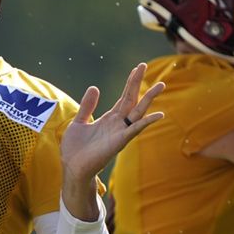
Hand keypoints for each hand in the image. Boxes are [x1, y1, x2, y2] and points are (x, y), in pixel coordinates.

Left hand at [60, 63, 164, 184]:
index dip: (131, 82)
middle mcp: (118, 124)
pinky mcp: (119, 142)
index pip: (124, 97)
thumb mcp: (79, 122)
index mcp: (109, 119)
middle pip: (132, 99)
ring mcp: (120, 132)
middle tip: (145, 65)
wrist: (72, 168)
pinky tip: (158, 114)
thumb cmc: (75, 149)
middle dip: (138, 83)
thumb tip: (95, 87)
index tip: (138, 68)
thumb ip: (88, 106)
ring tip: (160, 85)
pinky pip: (135, 130)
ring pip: (138, 112)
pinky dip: (147, 122)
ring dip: (149, 98)